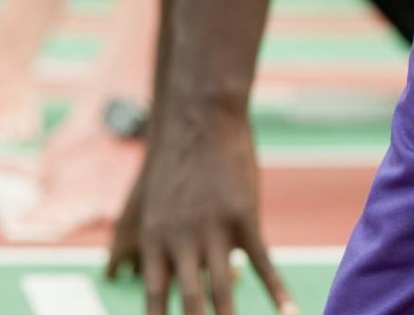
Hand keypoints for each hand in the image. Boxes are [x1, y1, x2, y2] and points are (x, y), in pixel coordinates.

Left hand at [105, 118, 292, 314]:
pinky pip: (262, 264)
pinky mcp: (244, 220)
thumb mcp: (153, 202)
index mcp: (155, 239)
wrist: (201, 119)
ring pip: (223, 290)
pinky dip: (276, 291)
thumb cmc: (176, 161)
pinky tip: (289, 312)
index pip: (155, 297)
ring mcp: (213, 231)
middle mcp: (180, 240)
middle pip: (188, 303)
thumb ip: (147, 241)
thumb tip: (124, 270)